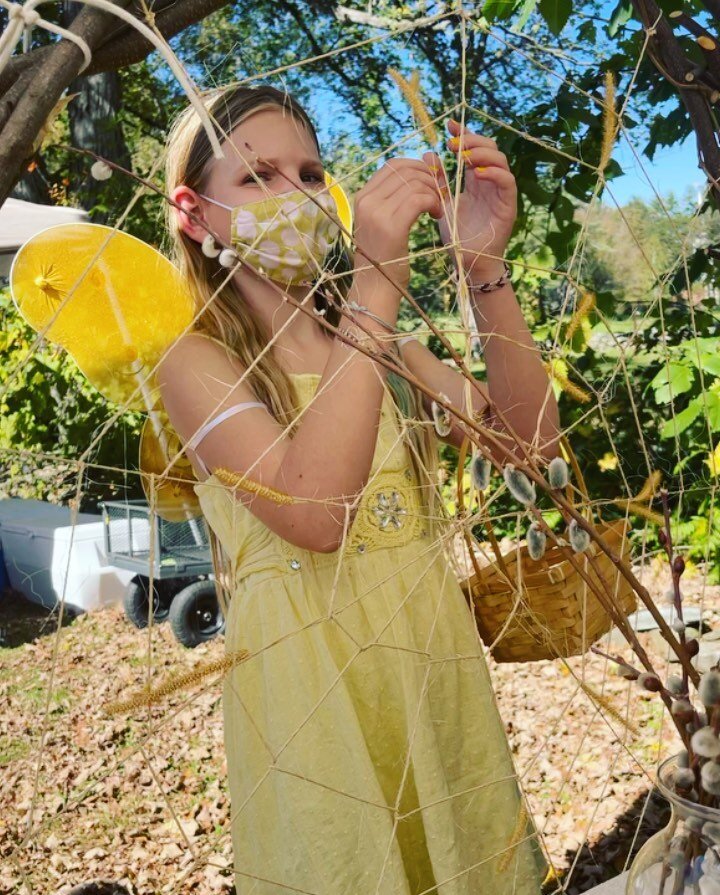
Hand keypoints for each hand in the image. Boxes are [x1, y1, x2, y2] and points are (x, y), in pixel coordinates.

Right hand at [352, 157, 444, 296]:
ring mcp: (377, 213)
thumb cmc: (383, 258)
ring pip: (414, 183)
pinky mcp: (392, 227)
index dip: (417, 166)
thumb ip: (393, 198)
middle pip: (405, 170)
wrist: (375, 288)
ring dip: (433, 192)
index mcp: (362, 197)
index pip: (392, 165)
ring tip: (438, 209)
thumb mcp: (382, 223)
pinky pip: (419, 198)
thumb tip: (417, 172)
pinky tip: (436, 215)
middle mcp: (366, 201)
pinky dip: (433, 202)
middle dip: (428, 178)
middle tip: (439, 195)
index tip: (430, 182)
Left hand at [425, 118, 516, 282]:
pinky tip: (479, 173)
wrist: (468, 261)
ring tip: (465, 155)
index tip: (449, 125)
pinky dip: (495, 173)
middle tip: (454, 144)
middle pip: (490, 148)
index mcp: (474, 179)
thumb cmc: (457, 235)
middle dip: (473, 141)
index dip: (464, 134)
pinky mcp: (508, 205)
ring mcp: (500, 192)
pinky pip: (507, 182)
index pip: (474, 149)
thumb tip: (428, 155)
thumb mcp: (443, 204)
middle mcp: (489, 182)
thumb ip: (438, 182)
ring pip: (500, 160)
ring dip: (483, 153)